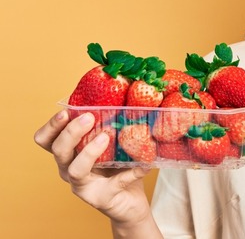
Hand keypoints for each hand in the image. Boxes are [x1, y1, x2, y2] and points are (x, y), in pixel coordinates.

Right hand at [33, 110, 152, 225]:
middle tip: (89, 117)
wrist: (129, 201)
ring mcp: (82, 186)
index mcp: (68, 153)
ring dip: (89, 151)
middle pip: (58, 151)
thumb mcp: (113, 143)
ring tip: (105, 137)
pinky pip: (115, 183)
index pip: (46, 140)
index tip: (65, 111)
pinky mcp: (101, 198)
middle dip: (71, 132)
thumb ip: (112, 124)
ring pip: (75, 169)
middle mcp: (69, 169)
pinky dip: (131, 172)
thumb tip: (124, 97)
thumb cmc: (118, 167)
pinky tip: (145, 164)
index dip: (52, 126)